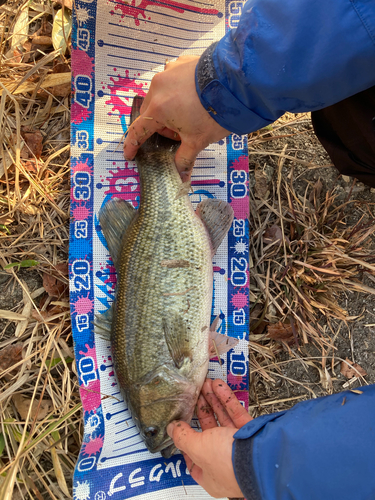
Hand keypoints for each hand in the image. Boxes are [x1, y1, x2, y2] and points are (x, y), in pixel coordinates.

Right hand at [123, 56, 229, 181]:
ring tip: (189, 115)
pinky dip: (177, 91)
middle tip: (177, 135)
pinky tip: (193, 97)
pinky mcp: (181, 62)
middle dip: (159, 126)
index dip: (132, 145)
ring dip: (168, 108)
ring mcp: (169, 71)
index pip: (138, 131)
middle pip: (150, 112)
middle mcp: (158, 87)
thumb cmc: (213, 114)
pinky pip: (172, 80)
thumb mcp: (198, 141)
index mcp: (158, 109)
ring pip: (160, 95)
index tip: (130, 154)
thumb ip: (184, 158)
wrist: (236, 83)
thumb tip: (181, 176)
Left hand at [167, 378, 251, 498]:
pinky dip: (226, 399)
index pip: (193, 457)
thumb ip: (183, 436)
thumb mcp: (198, 448)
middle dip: (201, 411)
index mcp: (210, 474)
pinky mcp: (249, 432)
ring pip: (222, 419)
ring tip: (205, 384)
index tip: (180, 424)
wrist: (261, 457)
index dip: (185, 440)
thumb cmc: (228, 461)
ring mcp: (238, 446)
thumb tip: (172, 428)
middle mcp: (224, 461)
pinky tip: (218, 385)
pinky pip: (235, 413)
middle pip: (208, 433)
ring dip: (213, 401)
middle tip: (194, 395)